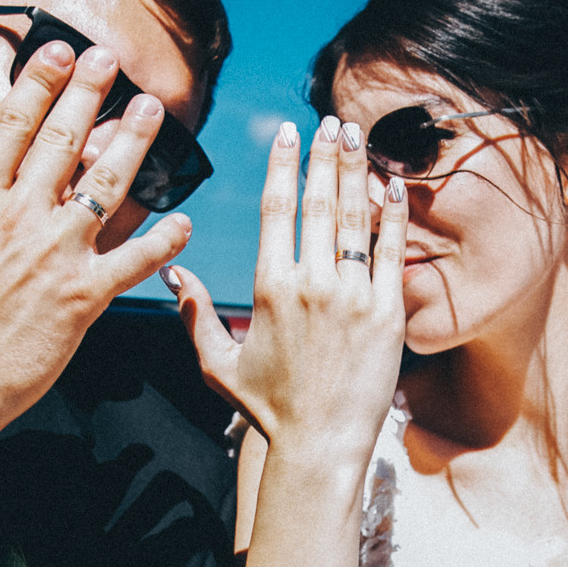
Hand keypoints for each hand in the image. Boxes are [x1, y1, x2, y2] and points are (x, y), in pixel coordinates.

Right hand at [0, 40, 191, 535]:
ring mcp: (52, 257)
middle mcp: (16, 219)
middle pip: (63, 140)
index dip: (40, 83)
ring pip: (106, 186)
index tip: (60, 52)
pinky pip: (132, 262)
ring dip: (134, 145)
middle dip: (91, 93)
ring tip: (154, 112)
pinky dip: (162, 241)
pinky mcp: (79, 301)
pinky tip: (184, 221)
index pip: (12, 126)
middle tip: (114, 60)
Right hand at [173, 114, 408, 467]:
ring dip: (357, 171)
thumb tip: (174, 271)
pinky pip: (392, 253)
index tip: (289, 133)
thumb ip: (195, 315)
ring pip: (354, 219)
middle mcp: (311, 284)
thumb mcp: (218, 364)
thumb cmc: (269, 409)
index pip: (277, 209)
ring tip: (359, 136)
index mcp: (269, 288)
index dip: (284, 165)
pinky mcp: (387, 314)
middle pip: (318, 202)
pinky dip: (392, 215)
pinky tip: (393, 185)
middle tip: (332, 121)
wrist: (319, 445)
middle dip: (325, 155)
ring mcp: (352, 297)